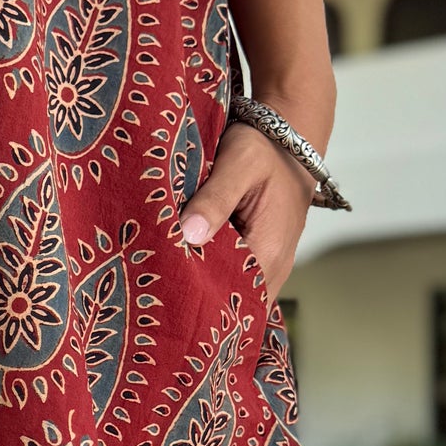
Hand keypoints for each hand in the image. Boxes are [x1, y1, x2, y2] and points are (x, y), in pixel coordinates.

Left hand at [178, 120, 313, 301]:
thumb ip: (215, 198)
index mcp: (270, 250)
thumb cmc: (264, 147)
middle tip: (156, 304)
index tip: (166, 302)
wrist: (288, 140)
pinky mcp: (261, 257)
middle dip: (198, 305)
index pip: (235, 298)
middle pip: (233, 304)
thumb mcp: (238, 162)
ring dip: (205, 294)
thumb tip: (189, 234)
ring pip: (234, 296)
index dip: (201, 304)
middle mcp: (274, 266)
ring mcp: (270, 265)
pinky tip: (184, 275)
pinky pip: (236, 281)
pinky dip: (213, 281)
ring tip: (165, 294)